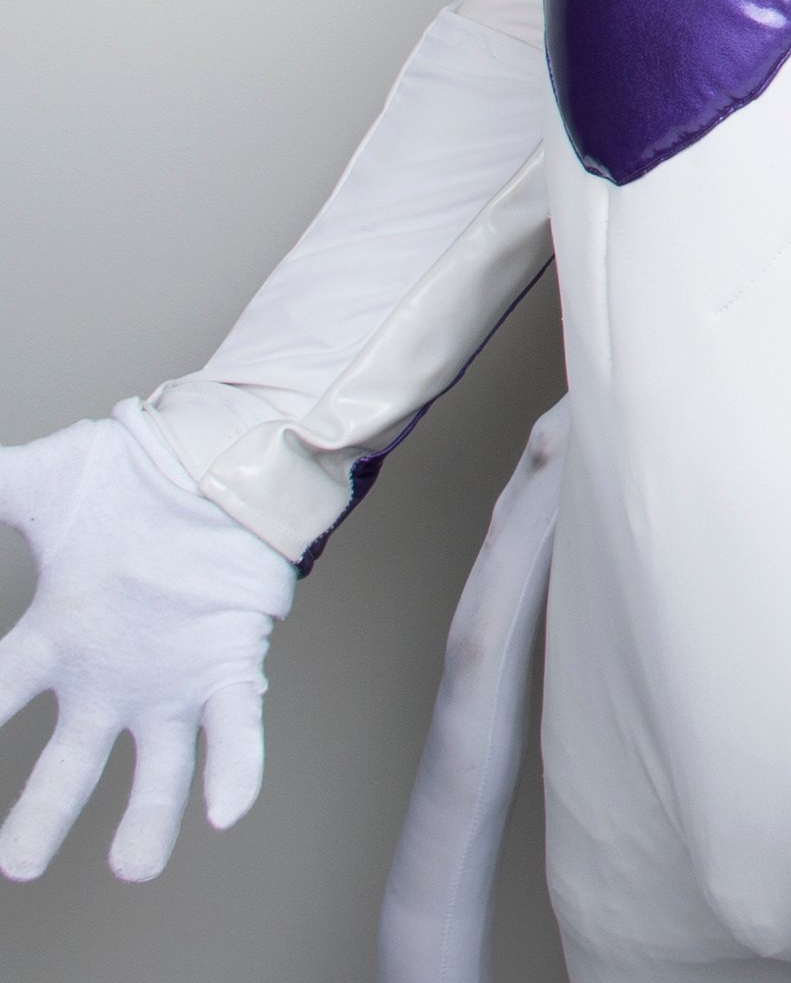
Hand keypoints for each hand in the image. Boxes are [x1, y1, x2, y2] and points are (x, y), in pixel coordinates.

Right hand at [0, 406, 296, 880]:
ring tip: (135, 870)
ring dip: (149, 818)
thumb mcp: (41, 480)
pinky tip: (227, 810)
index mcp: (61, 636)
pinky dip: (235, 767)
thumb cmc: (136, 469)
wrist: (223, 452)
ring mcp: (174, 674)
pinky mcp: (232, 660)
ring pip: (160, 765)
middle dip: (43, 814)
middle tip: (19, 866)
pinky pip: (236, 725)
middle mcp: (114, 672)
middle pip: (71, 761)